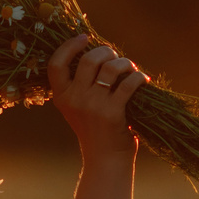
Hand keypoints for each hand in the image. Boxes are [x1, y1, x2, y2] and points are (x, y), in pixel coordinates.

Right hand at [46, 33, 142, 159]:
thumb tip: (100, 51)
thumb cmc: (95, 130)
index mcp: (61, 97)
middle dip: (106, 52)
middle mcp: (74, 99)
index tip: (84, 38)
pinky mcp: (112, 112)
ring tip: (130, 69)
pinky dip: (138, 78)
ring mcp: (92, 106)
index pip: (56, 64)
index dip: (69, 46)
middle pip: (88, 60)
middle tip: (115, 57)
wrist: (105, 160)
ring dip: (125, 63)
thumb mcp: (79, 107)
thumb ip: (81, 84)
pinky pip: (128, 83)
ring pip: (110, 68)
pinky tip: (142, 81)